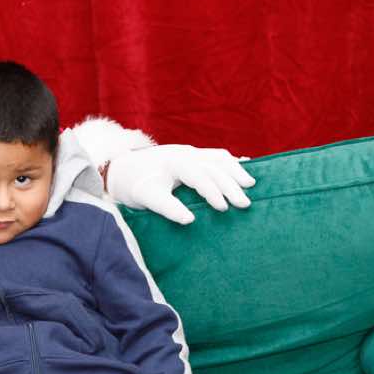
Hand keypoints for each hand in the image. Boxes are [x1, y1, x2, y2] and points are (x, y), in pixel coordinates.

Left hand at [106, 145, 254, 224]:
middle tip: (245, 204)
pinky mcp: (193, 155)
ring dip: (235, 170)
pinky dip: (231, 162)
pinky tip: (245, 166)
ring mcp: (190, 152)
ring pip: (219, 157)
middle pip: (215, 165)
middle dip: (231, 184)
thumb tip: (190, 221)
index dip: (213, 191)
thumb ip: (167, 208)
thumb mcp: (146, 198)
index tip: (223, 208)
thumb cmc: (135, 185)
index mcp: (174, 162)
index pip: (199, 175)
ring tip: (251, 185)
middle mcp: (185, 153)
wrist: (123, 170)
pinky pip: (216, 156)